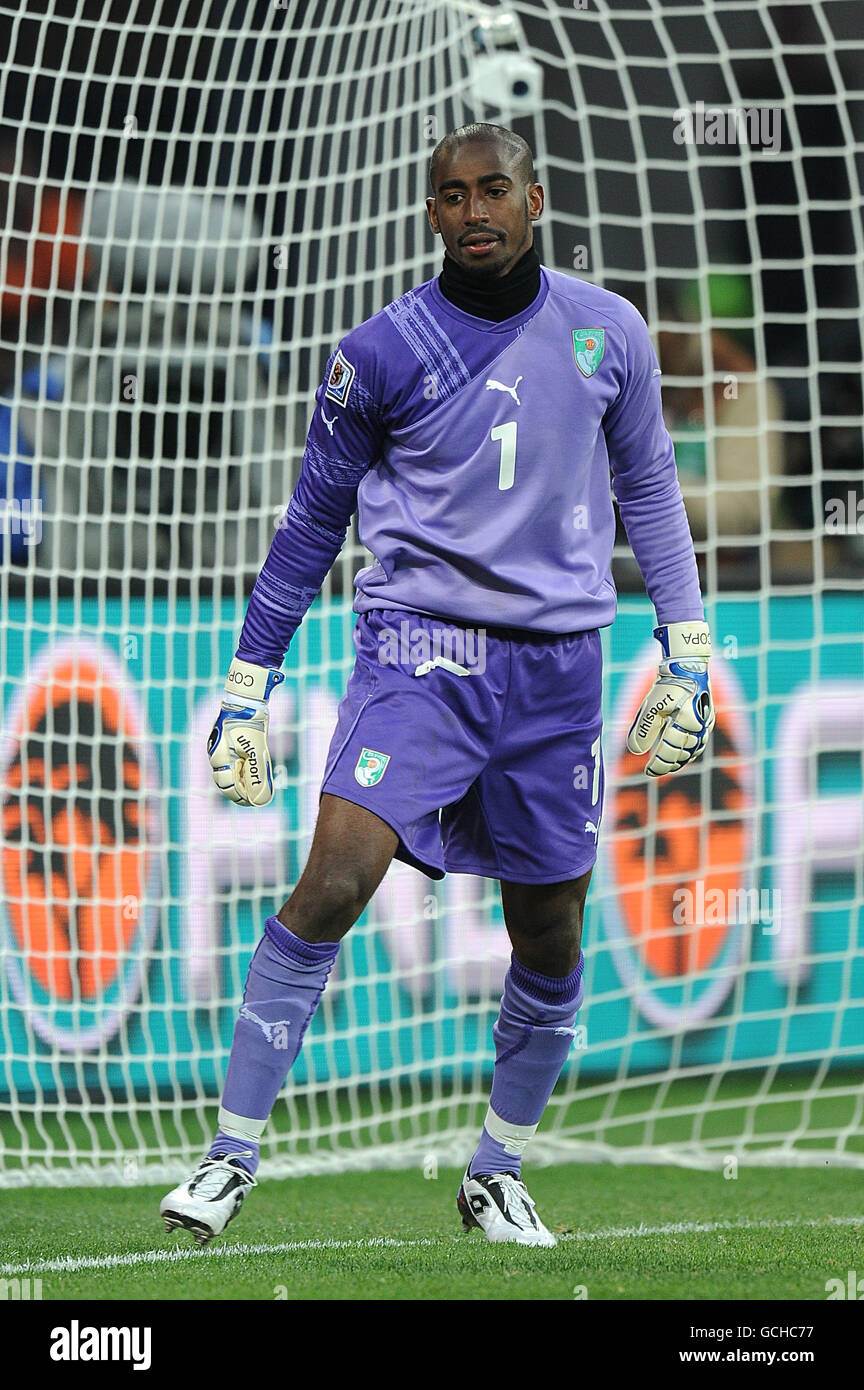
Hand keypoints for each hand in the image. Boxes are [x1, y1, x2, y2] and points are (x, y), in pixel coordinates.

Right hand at [207, 657, 284, 805]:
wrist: (247, 701)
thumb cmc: (251, 724)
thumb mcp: (257, 750)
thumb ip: (257, 775)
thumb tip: (260, 799)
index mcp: (220, 757)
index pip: (227, 787)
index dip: (240, 797)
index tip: (255, 802)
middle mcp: (216, 755)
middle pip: (225, 782)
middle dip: (241, 792)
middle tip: (257, 797)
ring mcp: (219, 750)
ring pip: (229, 773)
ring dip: (243, 781)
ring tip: (258, 785)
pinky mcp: (226, 745)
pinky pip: (232, 763)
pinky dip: (243, 770)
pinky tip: (254, 770)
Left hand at [626, 620, 713, 776]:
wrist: (688, 667)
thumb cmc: (667, 686)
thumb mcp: (651, 705)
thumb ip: (643, 729)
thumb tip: (636, 751)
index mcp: (684, 720)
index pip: (669, 750)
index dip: (658, 764)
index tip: (647, 771)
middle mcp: (698, 725)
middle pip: (682, 754)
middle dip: (667, 764)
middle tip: (653, 770)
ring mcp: (706, 724)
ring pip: (693, 751)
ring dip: (679, 761)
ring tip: (666, 766)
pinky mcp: (708, 721)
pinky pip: (700, 743)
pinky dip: (690, 752)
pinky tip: (681, 756)